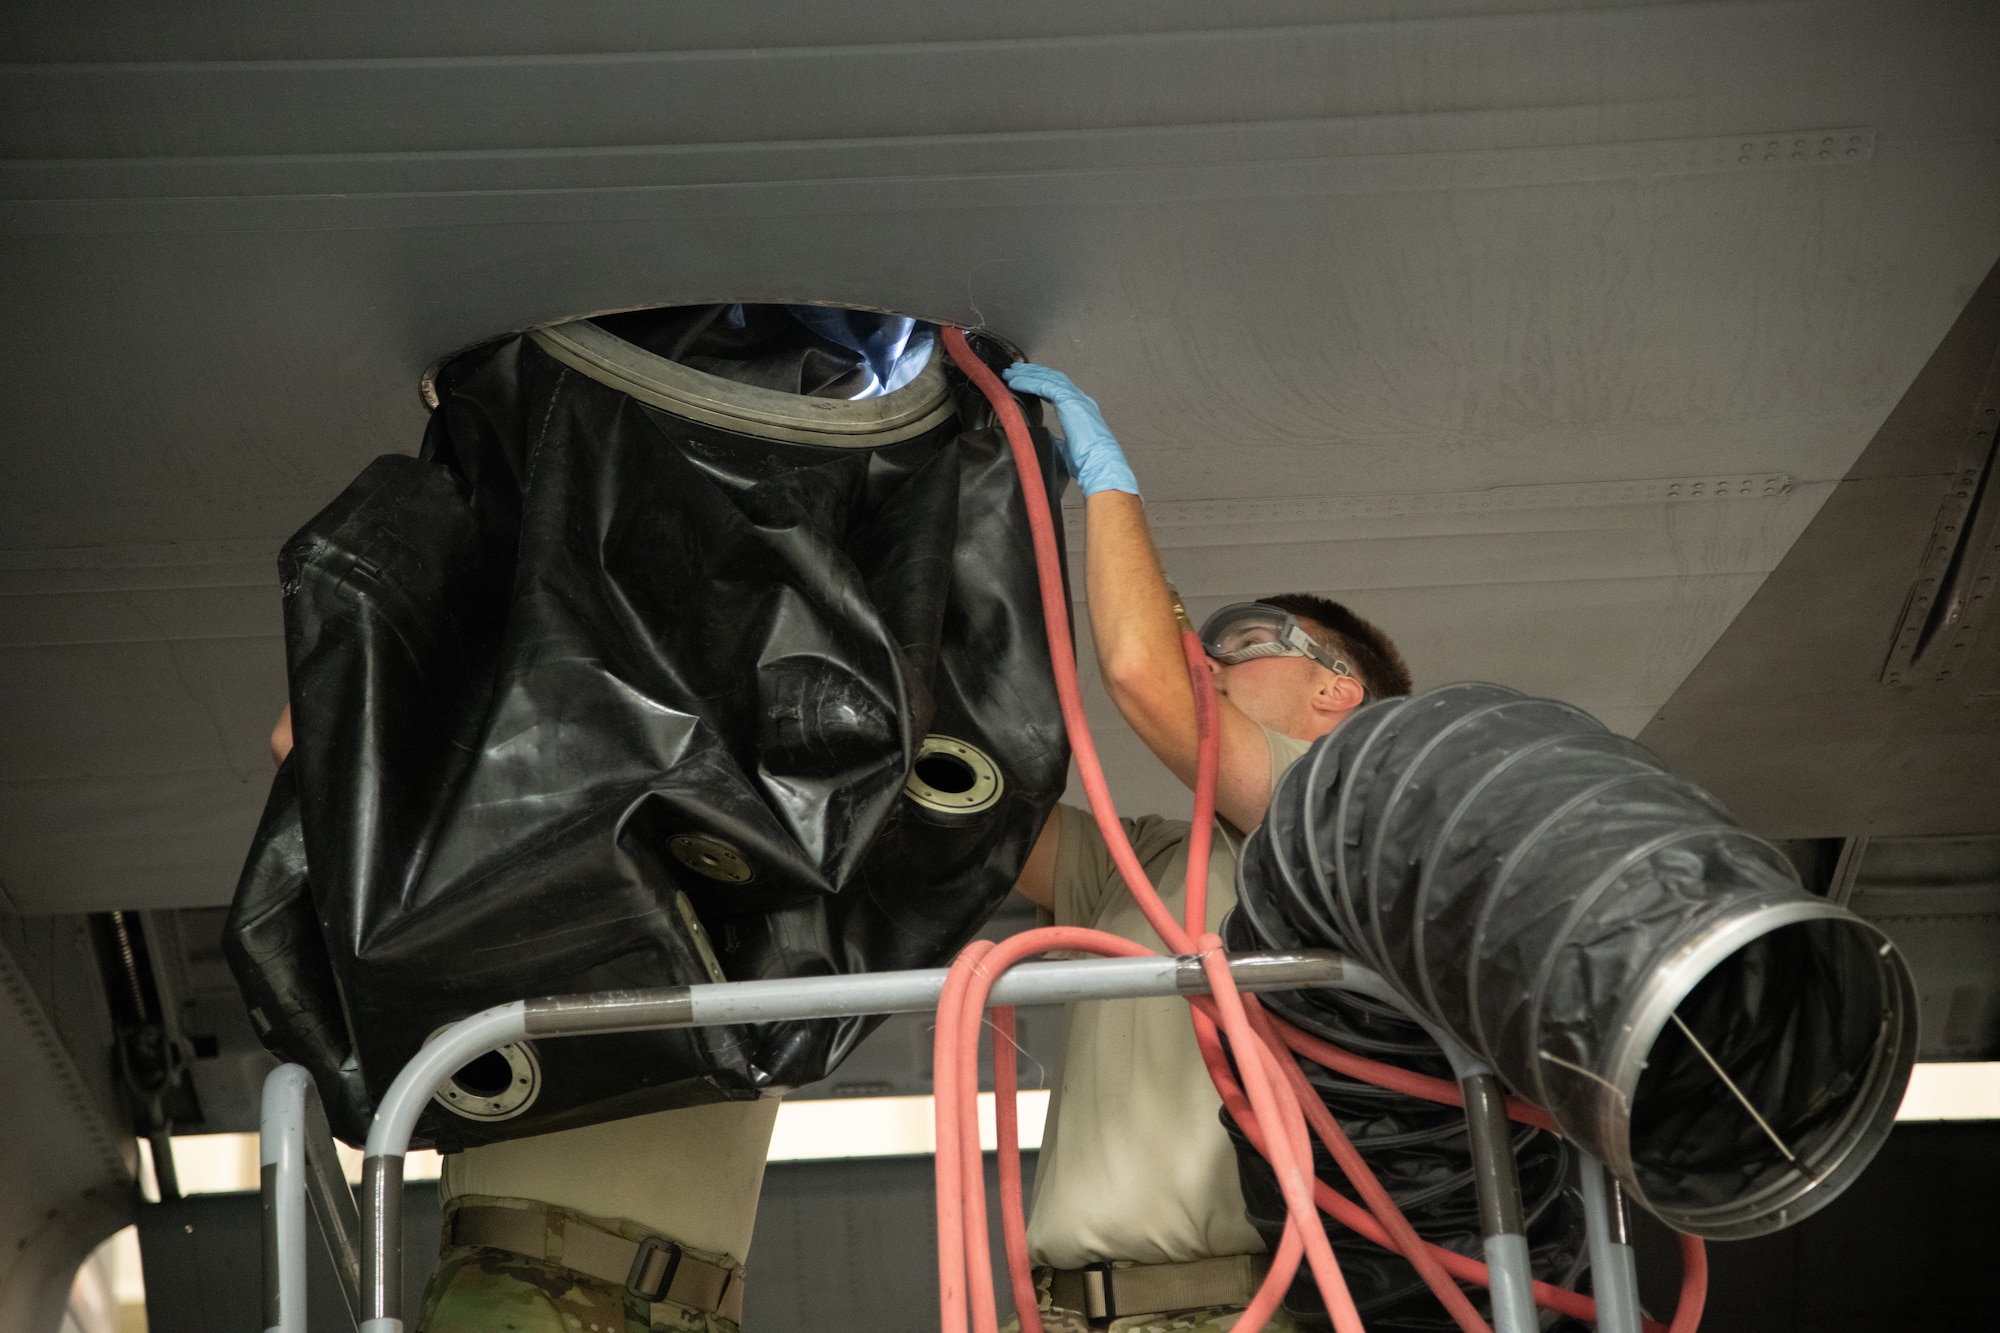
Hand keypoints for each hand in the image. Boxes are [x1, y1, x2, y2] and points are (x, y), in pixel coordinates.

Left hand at [1001, 363, 1138, 496]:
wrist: (1099, 464)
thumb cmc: (1086, 462)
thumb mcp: (1065, 449)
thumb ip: (1054, 439)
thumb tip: (1041, 438)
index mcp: (1081, 410)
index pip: (1057, 389)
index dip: (1039, 383)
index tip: (1023, 382)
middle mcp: (1081, 400)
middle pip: (1053, 379)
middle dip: (1032, 373)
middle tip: (1014, 371)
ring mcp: (1077, 399)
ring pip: (1049, 378)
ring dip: (1028, 374)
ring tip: (1012, 372)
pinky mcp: (1070, 401)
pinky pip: (1046, 386)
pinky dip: (1029, 382)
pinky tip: (1016, 382)